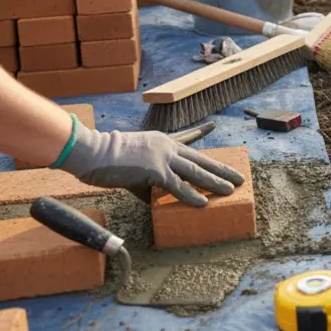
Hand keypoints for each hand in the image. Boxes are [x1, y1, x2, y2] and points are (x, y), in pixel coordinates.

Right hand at [58, 122, 243, 207]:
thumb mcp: (132, 168)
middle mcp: (166, 146)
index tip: (213, 127)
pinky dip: (191, 195)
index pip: (186, 137)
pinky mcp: (154, 171)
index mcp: (161, 141)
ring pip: (196, 172)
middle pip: (200, 158)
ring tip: (231, 190)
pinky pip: (178, 186)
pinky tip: (203, 202)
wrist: (91, 152)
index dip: (201, 133)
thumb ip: (148, 183)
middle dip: (222, 169)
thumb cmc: (105, 160)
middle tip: (239, 177)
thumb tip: (158, 200)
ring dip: (215, 182)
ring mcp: (162, 157)